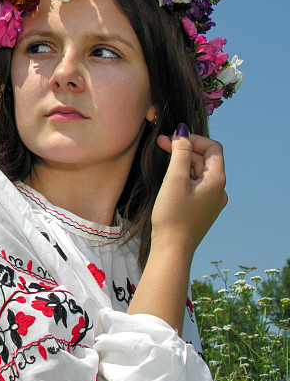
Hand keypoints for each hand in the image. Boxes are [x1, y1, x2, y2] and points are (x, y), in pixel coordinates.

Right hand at [151, 126, 227, 256]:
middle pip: (205, 160)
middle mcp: (219, 190)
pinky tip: (169, 180)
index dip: (193, 139)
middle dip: (184, 149)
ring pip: (199, 173)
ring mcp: (212, 201)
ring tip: (162, 160)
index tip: (172, 137)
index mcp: (217, 180)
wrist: (172, 248)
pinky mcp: (202, 210)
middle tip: (160, 143)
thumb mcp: (175, 179)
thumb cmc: (173, 214)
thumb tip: (183, 131)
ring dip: (183, 163)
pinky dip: (184, 177)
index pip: (212, 148)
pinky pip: (196, 186)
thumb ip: (180, 153)